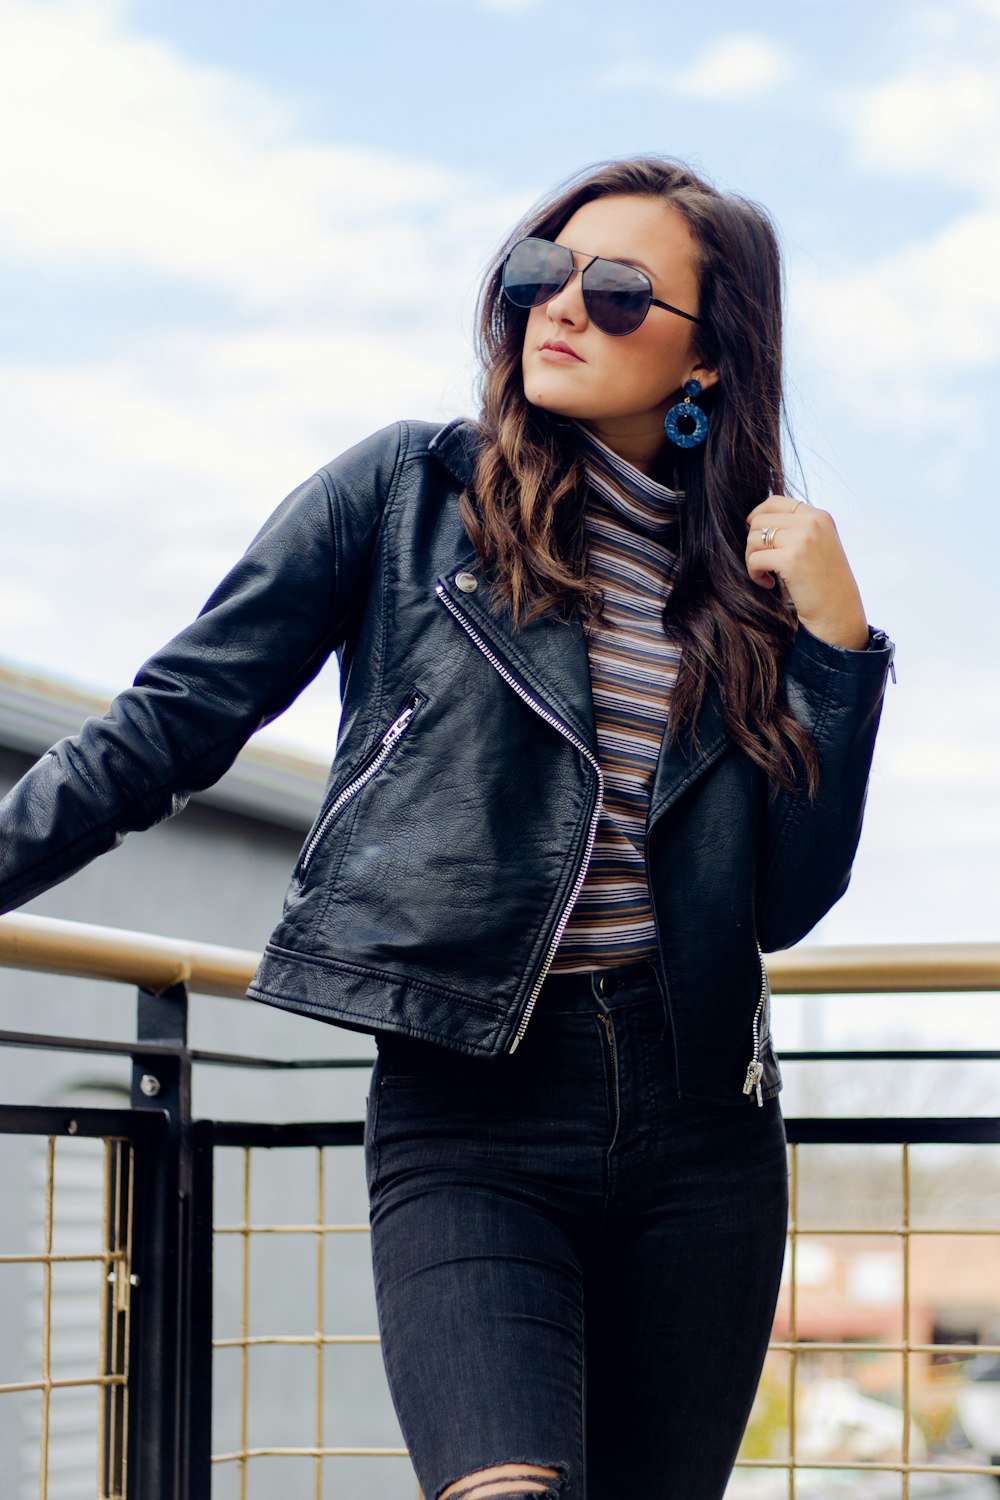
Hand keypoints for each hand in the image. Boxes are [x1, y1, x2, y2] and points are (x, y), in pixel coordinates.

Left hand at [745, 496, 868, 650]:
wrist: (838, 612)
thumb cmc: (823, 582)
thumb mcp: (818, 544)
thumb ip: (797, 528)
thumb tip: (755, 519)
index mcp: (819, 516)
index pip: (774, 501)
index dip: (757, 516)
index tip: (756, 539)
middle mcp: (812, 522)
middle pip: (759, 520)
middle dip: (753, 543)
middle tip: (762, 563)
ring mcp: (803, 539)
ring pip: (753, 538)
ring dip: (752, 559)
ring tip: (766, 574)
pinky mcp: (791, 559)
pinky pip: (755, 559)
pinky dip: (755, 573)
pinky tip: (768, 583)